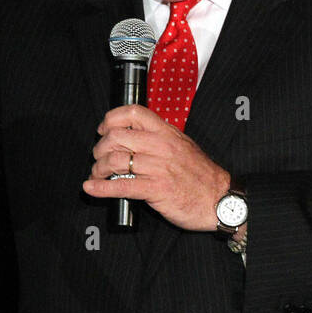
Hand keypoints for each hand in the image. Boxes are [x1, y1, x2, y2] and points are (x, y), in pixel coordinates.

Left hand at [82, 104, 228, 230]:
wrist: (220, 199)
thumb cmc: (201, 175)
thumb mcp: (182, 146)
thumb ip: (159, 138)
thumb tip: (132, 137)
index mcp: (167, 133)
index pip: (134, 113)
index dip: (111, 119)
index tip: (103, 129)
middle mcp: (161, 146)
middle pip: (117, 136)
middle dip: (100, 148)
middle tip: (98, 157)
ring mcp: (158, 167)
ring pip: (115, 160)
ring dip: (98, 168)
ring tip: (97, 174)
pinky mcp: (156, 189)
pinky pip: (121, 185)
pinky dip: (101, 188)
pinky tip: (91, 188)